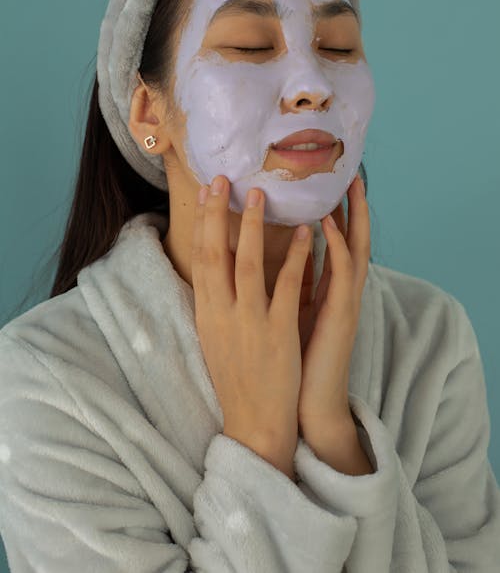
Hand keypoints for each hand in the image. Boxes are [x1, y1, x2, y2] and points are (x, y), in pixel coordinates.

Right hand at [191, 175, 310, 478]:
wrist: (254, 423)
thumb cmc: (237, 379)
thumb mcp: (215, 338)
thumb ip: (215, 303)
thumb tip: (214, 268)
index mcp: (206, 314)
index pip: (199, 259)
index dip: (202, 222)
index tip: (205, 192)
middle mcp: (222, 314)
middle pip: (216, 253)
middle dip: (220, 213)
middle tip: (225, 178)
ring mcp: (250, 322)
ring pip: (248, 263)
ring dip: (254, 225)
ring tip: (263, 194)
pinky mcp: (279, 332)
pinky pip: (289, 286)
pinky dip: (297, 257)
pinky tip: (306, 233)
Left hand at [297, 174, 369, 434]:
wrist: (304, 408)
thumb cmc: (292, 362)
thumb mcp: (286, 316)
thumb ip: (288, 287)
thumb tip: (273, 260)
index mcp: (323, 291)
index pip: (331, 243)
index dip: (334, 211)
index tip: (326, 183)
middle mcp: (337, 292)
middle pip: (351, 239)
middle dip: (352, 206)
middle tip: (350, 173)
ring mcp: (343, 303)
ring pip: (355, 250)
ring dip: (352, 216)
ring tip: (348, 186)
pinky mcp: (341, 316)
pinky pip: (343, 275)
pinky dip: (339, 246)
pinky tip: (330, 225)